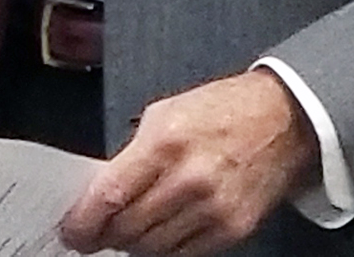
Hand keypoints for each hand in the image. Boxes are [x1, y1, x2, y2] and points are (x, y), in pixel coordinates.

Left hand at [58, 68, 317, 255]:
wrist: (283, 121)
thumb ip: (132, 154)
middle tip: (94, 232)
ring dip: (133, 243)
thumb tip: (100, 191)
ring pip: (153, 248)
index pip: (110, 196)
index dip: (83, 221)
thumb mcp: (164, 114)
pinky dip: (164, 249)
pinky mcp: (233, 230)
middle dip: (104, 234)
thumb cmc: (221, 110)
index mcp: (165, 142)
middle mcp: (189, 179)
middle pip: (128, 228)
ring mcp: (213, 209)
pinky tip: (159, 233)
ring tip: (126, 230)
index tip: (71, 231)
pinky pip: (184, 254)